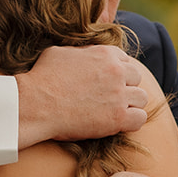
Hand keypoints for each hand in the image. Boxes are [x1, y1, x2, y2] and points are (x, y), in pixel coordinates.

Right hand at [16, 45, 147, 148]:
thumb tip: (84, 54)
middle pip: (136, 78)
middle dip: (125, 88)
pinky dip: (131, 122)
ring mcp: (118, 94)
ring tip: (112, 112)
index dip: (116, 74)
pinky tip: (116, 124)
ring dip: (130, 105)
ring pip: (142, 98)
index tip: (104, 84)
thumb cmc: (42, 78)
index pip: (125, 61)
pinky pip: (140, 119)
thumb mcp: (60, 52)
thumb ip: (81, 53)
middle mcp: (116, 71)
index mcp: (105, 54)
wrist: (35, 104)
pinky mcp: (117, 118)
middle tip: (108, 99)